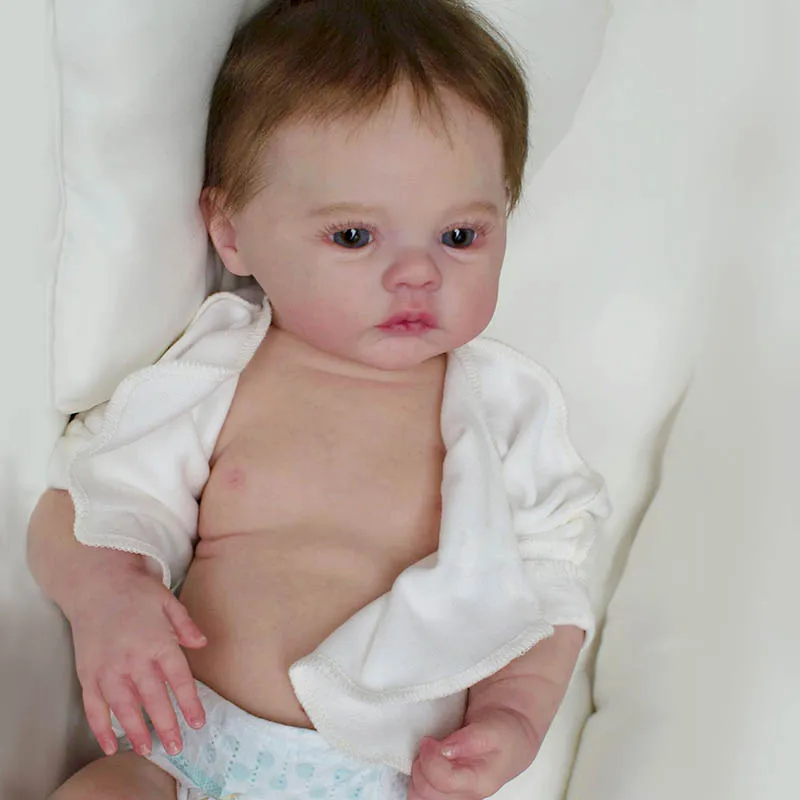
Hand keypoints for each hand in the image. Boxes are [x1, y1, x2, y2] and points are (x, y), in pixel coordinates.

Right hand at [65, 562, 207, 758]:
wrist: (97, 583)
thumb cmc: (136, 591)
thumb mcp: (168, 601)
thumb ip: (186, 625)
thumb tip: (203, 643)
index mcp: (157, 641)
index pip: (178, 679)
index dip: (189, 703)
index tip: (197, 722)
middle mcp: (133, 659)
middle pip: (153, 699)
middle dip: (166, 725)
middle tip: (175, 747)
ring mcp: (107, 668)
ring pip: (124, 708)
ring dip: (135, 731)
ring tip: (147, 749)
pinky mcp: (87, 673)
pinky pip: (94, 707)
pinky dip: (101, 728)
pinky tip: (110, 744)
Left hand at [408, 709, 537, 799]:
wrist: (510, 737)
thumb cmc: (504, 733)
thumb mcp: (493, 728)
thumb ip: (470, 739)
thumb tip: (444, 749)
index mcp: (478, 782)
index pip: (443, 781)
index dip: (430, 758)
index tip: (430, 739)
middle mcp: (464, 795)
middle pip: (425, 793)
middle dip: (421, 765)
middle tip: (429, 744)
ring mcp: (453, 795)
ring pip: (419, 796)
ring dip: (417, 771)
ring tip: (429, 752)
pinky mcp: (444, 791)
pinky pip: (420, 791)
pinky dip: (418, 774)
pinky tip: (427, 760)